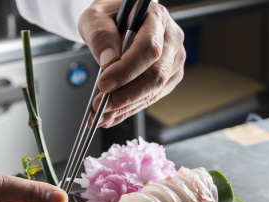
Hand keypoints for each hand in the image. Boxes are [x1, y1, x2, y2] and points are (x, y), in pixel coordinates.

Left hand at [78, 0, 185, 127]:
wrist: (120, 23)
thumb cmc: (111, 17)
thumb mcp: (96, 17)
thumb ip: (100, 35)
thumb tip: (108, 61)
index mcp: (157, 18)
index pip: (148, 48)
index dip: (126, 70)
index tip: (104, 84)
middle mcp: (171, 39)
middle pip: (156, 75)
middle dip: (125, 95)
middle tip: (100, 106)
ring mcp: (173, 61)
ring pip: (154, 91)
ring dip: (125, 107)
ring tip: (101, 115)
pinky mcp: (169, 78)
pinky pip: (151, 98)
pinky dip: (129, 109)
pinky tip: (112, 115)